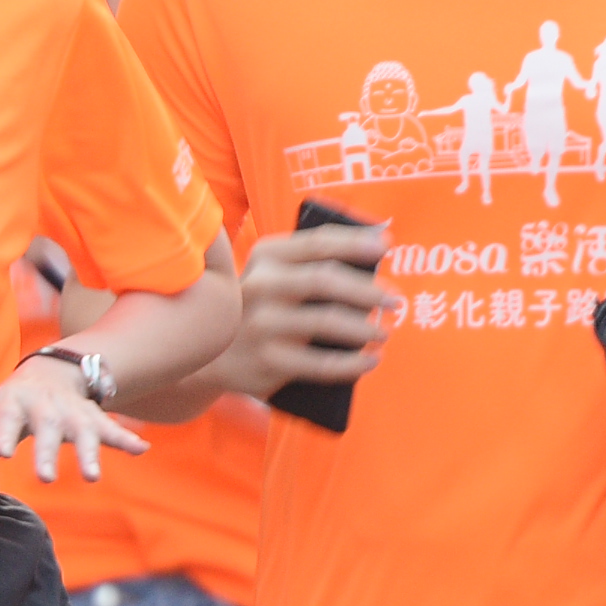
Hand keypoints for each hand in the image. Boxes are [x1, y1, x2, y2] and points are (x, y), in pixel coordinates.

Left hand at [0, 350, 146, 503]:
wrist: (47, 371)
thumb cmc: (7, 409)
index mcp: (10, 404)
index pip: (5, 419)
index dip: (2, 434)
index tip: (3, 453)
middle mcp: (43, 406)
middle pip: (47, 428)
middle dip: (47, 452)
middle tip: (44, 478)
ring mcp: (71, 411)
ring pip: (82, 429)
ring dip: (89, 452)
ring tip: (91, 477)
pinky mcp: (93, 418)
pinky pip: (112, 428)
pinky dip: (126, 439)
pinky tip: (140, 449)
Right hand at [225, 213, 388, 402]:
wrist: (210, 352)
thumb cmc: (259, 306)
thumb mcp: (273, 275)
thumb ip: (311, 262)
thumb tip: (377, 246)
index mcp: (266, 256)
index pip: (317, 242)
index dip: (355, 242)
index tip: (387, 245)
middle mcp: (260, 285)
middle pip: (325, 280)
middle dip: (368, 290)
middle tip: (395, 300)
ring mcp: (262, 324)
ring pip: (326, 321)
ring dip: (364, 328)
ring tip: (383, 333)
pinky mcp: (267, 360)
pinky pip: (322, 363)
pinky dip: (353, 363)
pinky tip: (370, 361)